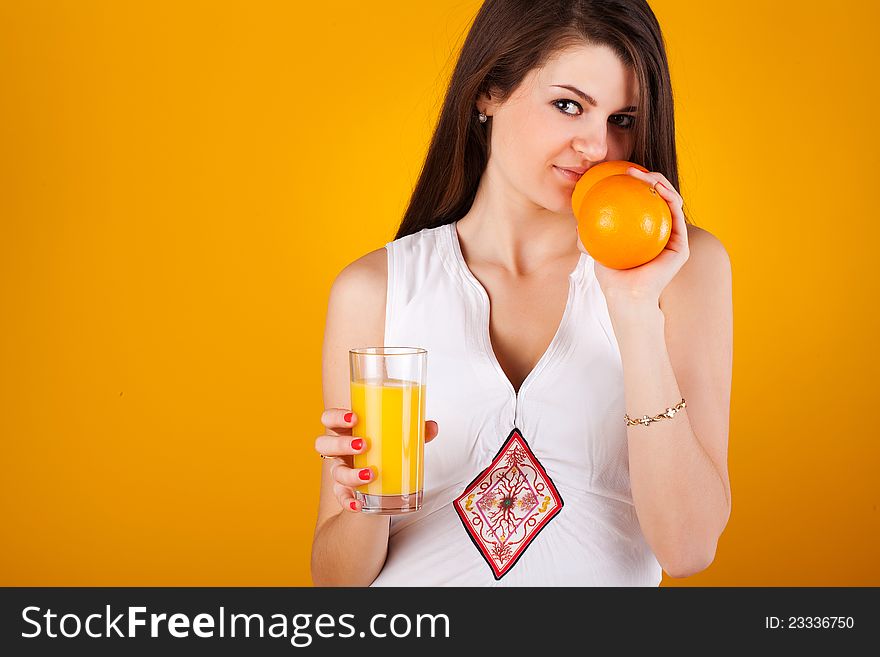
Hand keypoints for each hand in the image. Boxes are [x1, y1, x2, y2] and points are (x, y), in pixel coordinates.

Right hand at [315, 408, 438, 512]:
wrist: (380, 485)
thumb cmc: (384, 452)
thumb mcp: (397, 440)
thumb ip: (414, 432)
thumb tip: (432, 426)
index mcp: (347, 431)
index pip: (328, 418)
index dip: (335, 416)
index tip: (355, 418)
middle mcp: (339, 451)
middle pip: (323, 444)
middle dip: (341, 443)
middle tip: (364, 444)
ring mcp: (341, 472)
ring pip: (334, 472)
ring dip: (350, 473)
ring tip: (371, 473)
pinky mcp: (346, 492)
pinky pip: (342, 498)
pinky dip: (348, 501)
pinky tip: (359, 504)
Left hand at [581, 167, 689, 307]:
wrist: (625, 297)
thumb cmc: (612, 278)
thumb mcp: (596, 251)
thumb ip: (589, 237)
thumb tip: (577, 222)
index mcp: (647, 232)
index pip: (644, 202)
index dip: (636, 184)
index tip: (620, 173)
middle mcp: (663, 232)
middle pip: (660, 197)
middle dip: (649, 176)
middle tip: (630, 170)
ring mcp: (674, 238)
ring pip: (672, 201)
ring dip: (660, 182)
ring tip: (644, 175)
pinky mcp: (681, 246)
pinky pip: (676, 216)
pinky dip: (669, 197)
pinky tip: (656, 188)